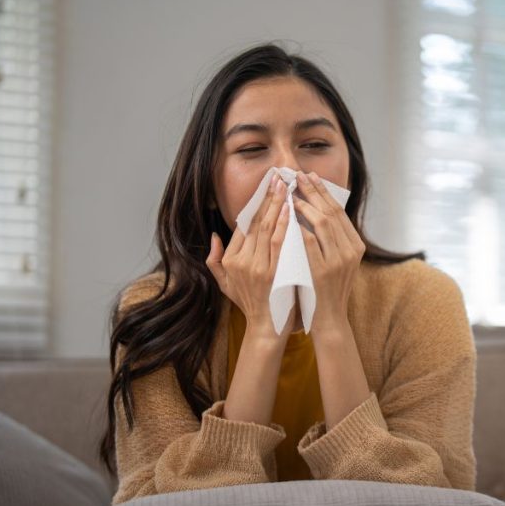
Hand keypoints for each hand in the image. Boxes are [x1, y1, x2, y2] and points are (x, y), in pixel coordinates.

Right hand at [206, 174, 295, 342]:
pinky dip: (283, 224)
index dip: (255, 204)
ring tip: (285, 185)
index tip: (266, 187)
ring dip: (276, 204)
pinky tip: (290, 208)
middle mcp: (241, 261)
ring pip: (266, 228)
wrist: (267, 328)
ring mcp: (257, 267)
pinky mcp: (273, 273)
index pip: (243, 225)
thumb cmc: (251, 305)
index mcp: (231, 260)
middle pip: (255, 221)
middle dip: (267, 196)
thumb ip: (215, 261)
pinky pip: (279, 242)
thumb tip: (214, 235)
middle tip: (277, 176)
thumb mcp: (226, 284)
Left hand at [291, 171, 364, 328]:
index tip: (310, 176)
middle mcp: (351, 251)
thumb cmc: (327, 289)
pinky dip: (300, 227)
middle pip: (331, 212)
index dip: (323, 191)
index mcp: (355, 246)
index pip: (339, 211)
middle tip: (298, 175)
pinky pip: (310, 243)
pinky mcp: (323, 271)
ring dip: (306, 205)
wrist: (329, 319)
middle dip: (313, 191)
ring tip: (291, 193)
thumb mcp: (337, 261)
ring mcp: (338, 261)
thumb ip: (332, 238)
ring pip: (323, 224)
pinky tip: (288, 216)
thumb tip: (317, 209)